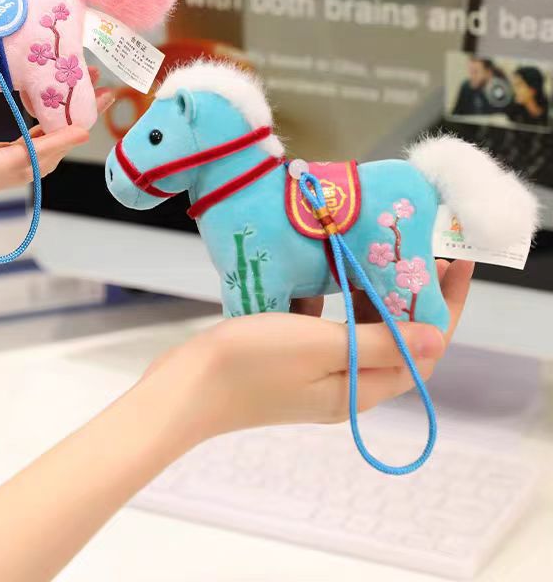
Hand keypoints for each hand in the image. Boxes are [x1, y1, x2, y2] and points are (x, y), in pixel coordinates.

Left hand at [0, 68, 113, 242]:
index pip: (6, 146)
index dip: (38, 127)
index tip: (62, 100)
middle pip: (29, 155)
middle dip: (65, 129)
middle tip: (97, 101)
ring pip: (29, 163)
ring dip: (65, 138)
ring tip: (95, 113)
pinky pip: (9, 166)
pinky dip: (43, 151)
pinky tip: (70, 135)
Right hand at [145, 259, 472, 441]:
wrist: (184, 387)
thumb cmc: (251, 366)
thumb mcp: (320, 347)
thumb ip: (378, 342)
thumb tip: (438, 338)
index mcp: (358, 389)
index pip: (421, 352)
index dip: (443, 308)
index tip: (452, 263)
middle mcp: (342, 384)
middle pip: (392, 338)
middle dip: (407, 294)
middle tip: (411, 246)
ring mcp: (312, 371)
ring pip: (356, 329)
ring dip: (367, 293)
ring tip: (370, 251)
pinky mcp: (287, 358)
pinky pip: (322, 326)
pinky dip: (328, 300)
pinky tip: (319, 271)